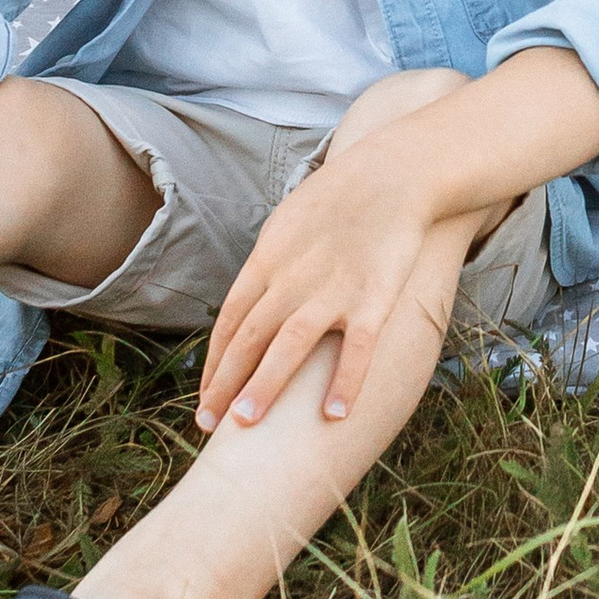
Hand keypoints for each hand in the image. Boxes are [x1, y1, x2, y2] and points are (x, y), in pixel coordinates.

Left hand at [198, 135, 442, 434]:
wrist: (392, 173)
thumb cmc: (337, 202)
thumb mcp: (286, 229)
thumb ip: (266, 271)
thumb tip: (248, 309)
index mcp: (266, 263)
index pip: (229, 323)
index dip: (214, 365)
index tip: (206, 400)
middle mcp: (292, 279)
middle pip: (249, 338)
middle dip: (225, 384)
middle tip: (208, 425)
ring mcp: (332, 289)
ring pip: (288, 345)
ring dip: (264, 385)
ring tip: (244, 425)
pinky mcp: (374, 297)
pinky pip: (356, 347)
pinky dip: (345, 381)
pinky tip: (334, 415)